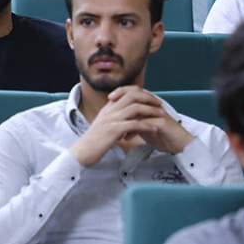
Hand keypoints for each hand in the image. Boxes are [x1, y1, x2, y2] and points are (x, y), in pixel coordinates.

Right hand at [69, 86, 189, 166]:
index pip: (126, 92)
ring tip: (161, 115)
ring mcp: (112, 119)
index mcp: (108, 108)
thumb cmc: (94, 142)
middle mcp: (110, 110)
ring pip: (135, 108)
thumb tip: (126, 117)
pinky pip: (135, 124)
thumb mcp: (104, 125)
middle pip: (132, 95)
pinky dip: (147, 126)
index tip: (151, 98)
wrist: (82, 152)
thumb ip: (114, 118)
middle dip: (149, 98)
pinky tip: (154, 130)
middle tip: (159, 104)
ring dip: (151, 111)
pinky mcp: (114, 130)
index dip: (141, 93)